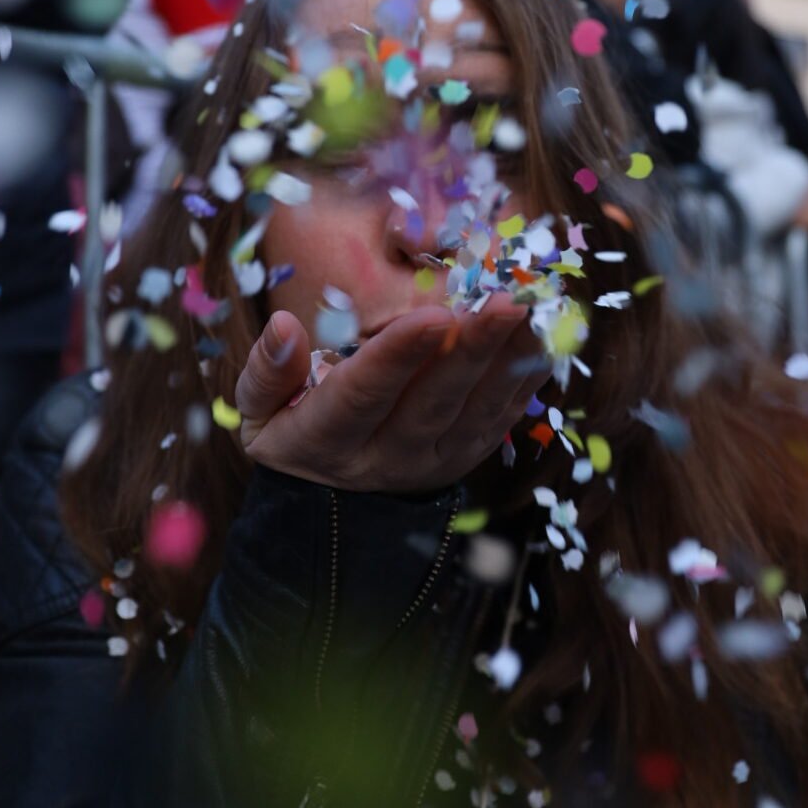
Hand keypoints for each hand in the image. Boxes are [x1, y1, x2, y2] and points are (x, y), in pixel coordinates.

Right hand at [235, 294, 550, 494]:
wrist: (336, 505)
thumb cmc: (294, 429)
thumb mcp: (261, 411)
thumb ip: (267, 372)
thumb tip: (282, 327)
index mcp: (326, 438)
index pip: (363, 396)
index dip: (397, 357)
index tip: (431, 314)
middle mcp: (386, 456)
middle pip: (433, 402)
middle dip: (471, 351)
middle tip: (503, 303)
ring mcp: (435, 459)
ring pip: (477, 411)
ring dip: (509, 360)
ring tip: (532, 312)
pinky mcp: (468, 454)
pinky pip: (503, 416)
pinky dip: (527, 376)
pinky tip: (545, 335)